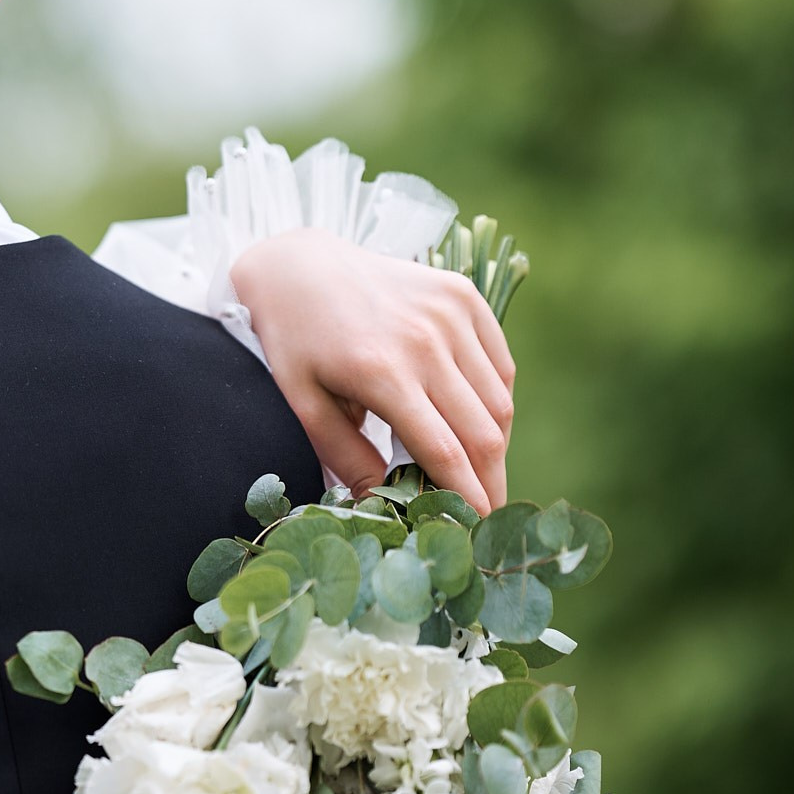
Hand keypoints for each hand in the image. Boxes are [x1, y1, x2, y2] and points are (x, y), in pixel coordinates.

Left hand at [229, 228, 515, 512]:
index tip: (477, 528)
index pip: (445, 452)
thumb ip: (345, 457)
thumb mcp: (303, 404)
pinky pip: (500, 364)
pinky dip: (497, 401)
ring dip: (496, 446)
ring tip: (480, 473)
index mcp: (382, 372)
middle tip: (488, 515)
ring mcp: (450, 313)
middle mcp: (426, 341)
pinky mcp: (463, 295)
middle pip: (483, 432)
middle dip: (491, 482)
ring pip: (499, 400)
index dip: (467, 496)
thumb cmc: (294, 340)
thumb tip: (382, 506)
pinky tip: (478, 423)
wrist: (298, 266)